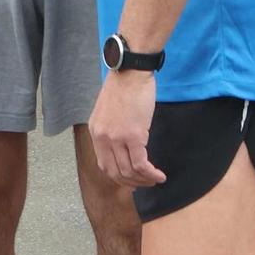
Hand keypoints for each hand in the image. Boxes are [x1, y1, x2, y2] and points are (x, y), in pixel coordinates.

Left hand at [90, 70, 163, 187]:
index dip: (118, 177)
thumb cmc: (124, 86)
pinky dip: (151, 174)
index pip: (104, 164)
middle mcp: (102, 138)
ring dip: (144, 180)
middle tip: (145, 183)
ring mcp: (117, 138)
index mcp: (95, 131)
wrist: (131, 71)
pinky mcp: (133, 136)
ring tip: (155, 179)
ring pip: (129, 171)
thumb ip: (111, 129)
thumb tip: (121, 146)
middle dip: (132, 182)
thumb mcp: (108, 110)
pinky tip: (159, 175)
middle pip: (116, 172)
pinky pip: (141, 164)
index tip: (131, 180)